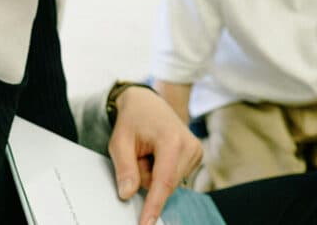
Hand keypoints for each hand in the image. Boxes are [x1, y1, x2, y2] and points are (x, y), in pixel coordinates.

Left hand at [107, 86, 202, 224]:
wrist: (148, 103)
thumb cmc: (133, 120)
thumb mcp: (119, 142)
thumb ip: (124, 169)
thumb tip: (128, 194)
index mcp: (172, 140)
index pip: (163, 181)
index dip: (154, 205)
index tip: (147, 224)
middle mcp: (190, 146)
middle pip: (165, 185)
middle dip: (146, 177)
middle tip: (138, 154)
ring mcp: (196, 151)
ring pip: (169, 183)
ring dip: (153, 174)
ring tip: (148, 152)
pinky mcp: (197, 156)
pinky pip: (174, 178)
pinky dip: (161, 172)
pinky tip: (157, 154)